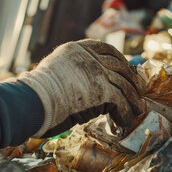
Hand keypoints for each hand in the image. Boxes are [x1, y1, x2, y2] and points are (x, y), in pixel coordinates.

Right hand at [20, 40, 145, 136]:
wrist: (31, 103)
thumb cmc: (36, 94)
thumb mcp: (56, 71)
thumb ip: (74, 72)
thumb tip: (88, 84)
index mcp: (76, 49)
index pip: (106, 49)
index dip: (120, 59)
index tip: (128, 68)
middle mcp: (88, 57)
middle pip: (119, 66)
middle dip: (131, 80)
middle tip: (139, 91)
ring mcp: (97, 72)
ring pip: (124, 85)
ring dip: (133, 100)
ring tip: (138, 110)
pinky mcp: (103, 90)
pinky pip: (122, 102)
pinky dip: (127, 114)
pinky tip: (126, 122)